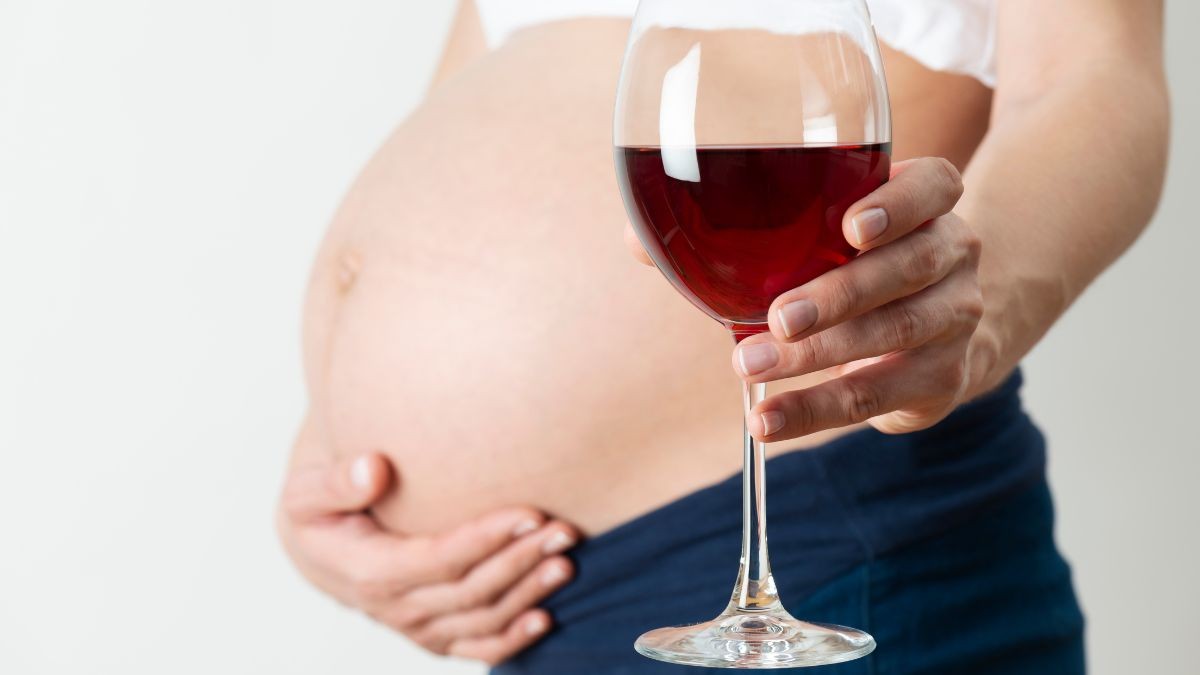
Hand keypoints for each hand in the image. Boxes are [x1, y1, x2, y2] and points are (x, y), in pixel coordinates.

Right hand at [277, 452, 578, 664]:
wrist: (316, 549)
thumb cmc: (317, 510)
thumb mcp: (306, 490)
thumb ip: (335, 481)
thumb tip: (372, 468)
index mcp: (369, 571)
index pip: (441, 558)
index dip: (488, 538)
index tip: (531, 511)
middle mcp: (395, 608)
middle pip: (472, 589)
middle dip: (522, 560)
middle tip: (565, 530)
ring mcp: (416, 627)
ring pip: (482, 618)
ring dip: (528, 593)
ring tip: (566, 560)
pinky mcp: (433, 635)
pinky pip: (477, 647)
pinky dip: (512, 639)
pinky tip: (546, 618)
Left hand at [730, 157, 997, 439]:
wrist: (931, 338)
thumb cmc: (856, 268)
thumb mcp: (831, 237)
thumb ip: (764, 232)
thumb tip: (654, 249)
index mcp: (929, 204)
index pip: (934, 186)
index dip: (898, 204)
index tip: (851, 228)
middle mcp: (954, 254)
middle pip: (909, 267)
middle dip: (839, 294)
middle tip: (778, 317)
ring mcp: (956, 318)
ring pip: (893, 332)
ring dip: (816, 355)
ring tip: (751, 366)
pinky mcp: (941, 379)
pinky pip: (873, 398)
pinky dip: (813, 410)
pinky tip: (769, 419)